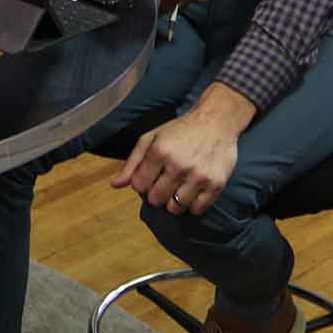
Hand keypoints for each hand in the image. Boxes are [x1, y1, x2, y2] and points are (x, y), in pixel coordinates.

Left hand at [111, 83, 255, 214]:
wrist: (216, 122)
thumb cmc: (180, 131)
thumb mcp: (151, 139)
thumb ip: (132, 163)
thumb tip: (115, 185)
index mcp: (159, 152)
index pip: (139, 186)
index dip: (141, 185)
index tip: (149, 179)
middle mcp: (178, 165)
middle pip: (156, 199)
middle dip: (156, 195)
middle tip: (163, 185)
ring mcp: (198, 176)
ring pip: (176, 207)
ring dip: (173, 203)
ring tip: (177, 190)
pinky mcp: (216, 184)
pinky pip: (198, 209)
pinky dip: (192, 206)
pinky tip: (191, 193)